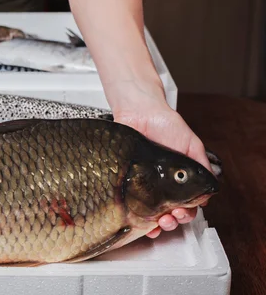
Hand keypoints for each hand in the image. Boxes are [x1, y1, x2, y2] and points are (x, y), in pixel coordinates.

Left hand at [110, 82, 211, 238]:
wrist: (140, 113)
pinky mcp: (127, 181)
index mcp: (178, 178)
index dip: (187, 212)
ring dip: (157, 223)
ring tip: (159, 221)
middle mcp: (161, 184)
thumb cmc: (165, 125)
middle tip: (171, 218)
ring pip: (151, 212)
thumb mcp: (191, 144)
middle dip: (173, 221)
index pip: (186, 204)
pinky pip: (130, 204)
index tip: (183, 212)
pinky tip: (140, 223)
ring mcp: (143, 184)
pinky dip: (136, 218)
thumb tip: (210, 188)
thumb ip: (202, 165)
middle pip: (169, 212)